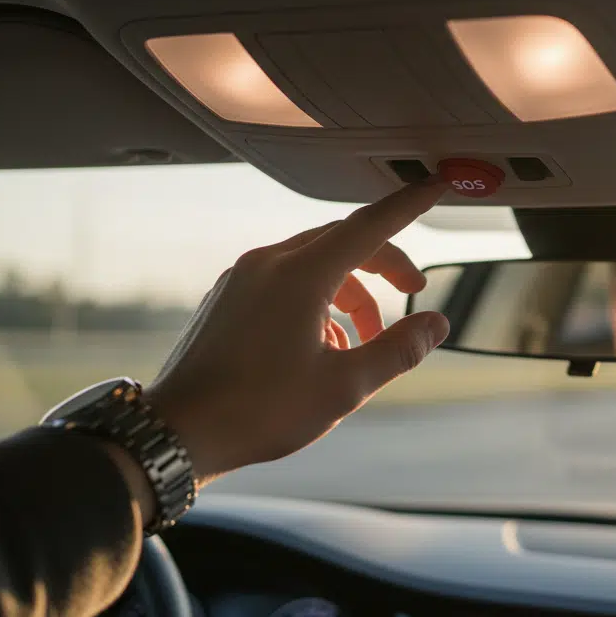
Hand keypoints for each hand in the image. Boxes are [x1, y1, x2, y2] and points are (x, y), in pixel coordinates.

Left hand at [144, 178, 450, 484]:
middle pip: (344, 242)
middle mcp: (268, 264)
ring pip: (314, 263)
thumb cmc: (259, 410)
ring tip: (363, 341)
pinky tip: (321, 349)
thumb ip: (399, 348)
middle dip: (384, 264)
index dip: (409, 206)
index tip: (434, 186)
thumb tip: (436, 324)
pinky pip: (284, 281)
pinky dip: (316, 301)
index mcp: (301, 275)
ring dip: (350, 291)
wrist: (179, 431)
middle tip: (413, 293)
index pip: (370, 225)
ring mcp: (243, 279)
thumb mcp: (345, 385)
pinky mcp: (228, 298)